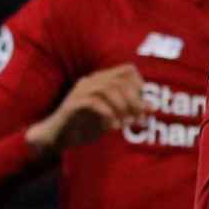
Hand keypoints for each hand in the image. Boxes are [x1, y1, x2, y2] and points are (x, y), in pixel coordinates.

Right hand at [25, 63, 146, 157]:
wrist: (56, 138)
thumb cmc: (86, 126)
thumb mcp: (112, 117)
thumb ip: (129, 110)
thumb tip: (152, 108)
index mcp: (102, 79)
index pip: (128, 70)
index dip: (140, 85)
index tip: (144, 106)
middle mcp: (91, 81)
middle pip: (120, 80)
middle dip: (134, 100)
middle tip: (139, 119)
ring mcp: (80, 91)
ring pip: (107, 89)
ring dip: (122, 107)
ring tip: (127, 124)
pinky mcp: (72, 104)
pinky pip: (93, 102)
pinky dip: (107, 113)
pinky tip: (113, 126)